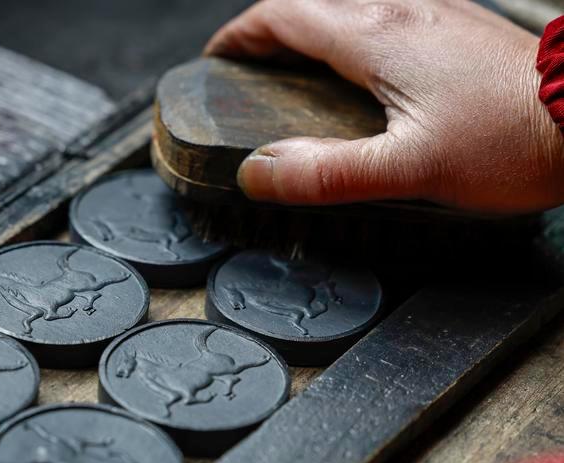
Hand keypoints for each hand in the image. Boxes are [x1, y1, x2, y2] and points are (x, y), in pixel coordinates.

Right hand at [205, 0, 563, 213]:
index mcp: (378, 37)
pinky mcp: (458, 28)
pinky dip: (352, 33)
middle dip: (270, 30)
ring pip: (350, 5)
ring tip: (296, 67)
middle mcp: (403, 11)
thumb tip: (260, 172)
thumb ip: (327, 173)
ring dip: (311, 27)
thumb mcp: (410, 169)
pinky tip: (364, 69)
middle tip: (250, 65)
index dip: (242, 36)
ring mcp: (435, 13)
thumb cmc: (516, 140)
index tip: (219, 59)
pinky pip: (385, 14)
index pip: (285, 16)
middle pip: (313, 4)